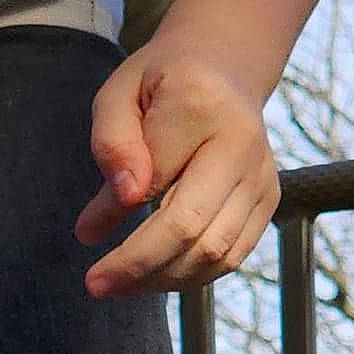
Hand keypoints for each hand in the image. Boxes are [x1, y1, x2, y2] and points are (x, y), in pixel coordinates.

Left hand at [75, 34, 280, 298]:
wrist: (224, 68)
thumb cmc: (159, 84)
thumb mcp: (117, 96)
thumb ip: (110, 149)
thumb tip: (99, 225)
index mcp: (201, 106)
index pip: (154, 178)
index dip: (114, 214)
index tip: (85, 231)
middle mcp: (242, 144)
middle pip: (189, 227)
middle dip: (137, 266)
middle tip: (96, 286)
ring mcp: (261, 176)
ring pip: (212, 252)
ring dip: (161, 279)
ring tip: (121, 284)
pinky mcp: (268, 201)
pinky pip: (230, 258)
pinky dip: (189, 276)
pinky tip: (154, 276)